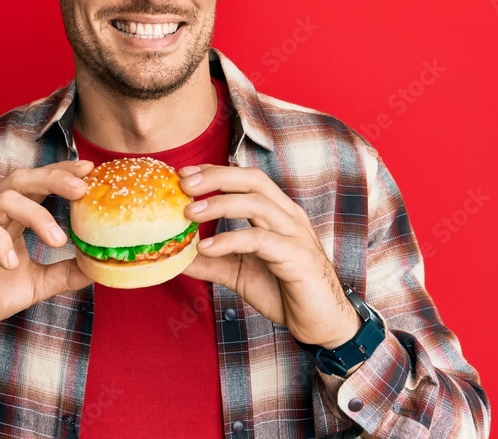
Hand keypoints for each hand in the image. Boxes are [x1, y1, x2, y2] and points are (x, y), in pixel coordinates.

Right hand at [0, 159, 93, 351]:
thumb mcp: (34, 285)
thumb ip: (63, 274)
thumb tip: (98, 267)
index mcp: (12, 217)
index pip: (39, 184)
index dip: (63, 172)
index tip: (91, 169)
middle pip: (22, 179)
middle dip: (54, 178)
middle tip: (81, 189)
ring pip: (4, 199)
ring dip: (35, 215)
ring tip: (57, 241)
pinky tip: (11, 263)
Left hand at [178, 164, 360, 348]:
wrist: (322, 325)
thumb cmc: (286, 293)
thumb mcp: (239, 273)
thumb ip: (211, 261)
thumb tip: (176, 256)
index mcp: (278, 213)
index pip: (246, 178)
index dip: (216, 171)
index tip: (185, 173)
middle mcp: (288, 216)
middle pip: (253, 180)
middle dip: (216, 176)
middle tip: (184, 183)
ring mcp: (296, 234)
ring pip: (257, 204)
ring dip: (219, 204)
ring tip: (189, 214)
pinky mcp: (298, 257)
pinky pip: (260, 240)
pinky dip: (230, 240)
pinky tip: (207, 248)